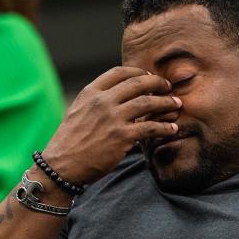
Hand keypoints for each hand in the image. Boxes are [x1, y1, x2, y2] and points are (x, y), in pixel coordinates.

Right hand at [41, 67, 180, 183]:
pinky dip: (165, 127)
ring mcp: (113, 118)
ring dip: (166, 103)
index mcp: (91, 93)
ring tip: (176, 105)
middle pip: (138, 83)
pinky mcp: (122, 137)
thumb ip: (96, 101)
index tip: (149, 77)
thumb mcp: (78, 111)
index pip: (120, 73)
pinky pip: (151, 127)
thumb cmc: (70, 141)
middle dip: (158, 83)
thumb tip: (117, 95)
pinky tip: (172, 128)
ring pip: (149, 103)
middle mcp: (102, 101)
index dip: (139, 72)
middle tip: (168, 88)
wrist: (62, 165)